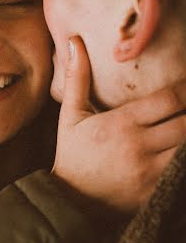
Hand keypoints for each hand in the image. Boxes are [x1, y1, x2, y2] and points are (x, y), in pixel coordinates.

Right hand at [52, 36, 185, 214]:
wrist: (68, 202)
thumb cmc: (72, 155)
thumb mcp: (70, 116)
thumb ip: (76, 78)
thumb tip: (74, 41)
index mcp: (121, 123)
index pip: (170, 100)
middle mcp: (139, 147)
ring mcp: (150, 173)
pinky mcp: (155, 193)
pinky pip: (182, 174)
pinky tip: (183, 151)